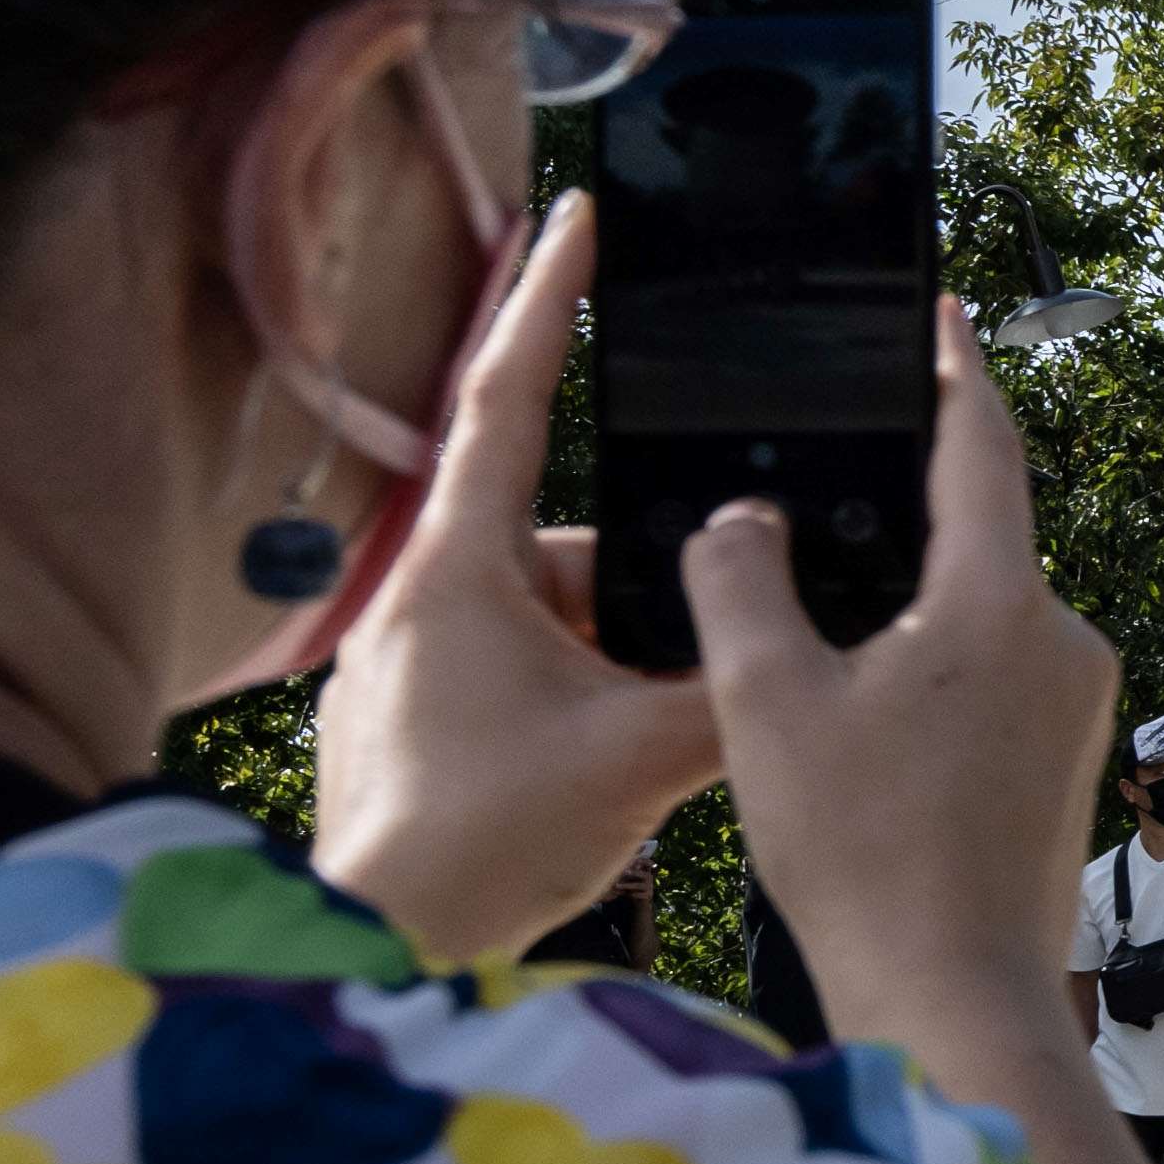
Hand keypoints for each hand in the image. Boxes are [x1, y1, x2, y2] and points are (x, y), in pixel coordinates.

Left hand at [314, 197, 727, 965]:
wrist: (368, 950)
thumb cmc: (474, 845)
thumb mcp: (635, 760)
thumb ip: (728, 690)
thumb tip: (795, 644)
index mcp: (460, 566)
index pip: (504, 395)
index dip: (544, 297)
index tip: (580, 213)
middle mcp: (425, 593)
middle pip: (574, 540)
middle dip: (651, 589)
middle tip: (697, 649)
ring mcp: (413, 658)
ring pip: (558, 619)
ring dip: (619, 669)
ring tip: (647, 747)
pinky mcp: (416, 717)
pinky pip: (526, 674)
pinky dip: (582, 706)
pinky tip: (612, 773)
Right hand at [686, 300, 1119, 1038]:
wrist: (957, 1003)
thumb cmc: (862, 859)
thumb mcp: (766, 703)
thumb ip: (741, 584)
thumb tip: (741, 521)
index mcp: (1001, 601)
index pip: (982, 446)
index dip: (953, 369)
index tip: (941, 313)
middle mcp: (1065, 639)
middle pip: (973, 540)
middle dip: (897, 519)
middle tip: (817, 502)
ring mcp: (1081, 706)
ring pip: (978, 618)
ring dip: (905, 615)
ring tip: (817, 642)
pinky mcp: (1070, 762)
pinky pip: (995, 679)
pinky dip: (929, 675)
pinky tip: (861, 721)